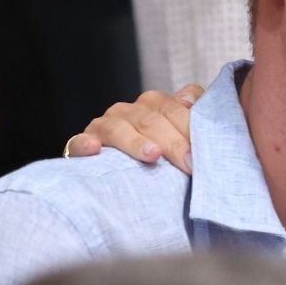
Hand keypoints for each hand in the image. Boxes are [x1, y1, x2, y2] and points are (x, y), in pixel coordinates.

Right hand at [63, 85, 203, 173]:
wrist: (121, 178)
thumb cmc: (163, 158)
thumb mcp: (183, 141)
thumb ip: (196, 122)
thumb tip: (196, 105)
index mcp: (158, 105)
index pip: (177, 106)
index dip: (191, 123)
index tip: (206, 146)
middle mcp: (132, 111)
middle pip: (153, 119)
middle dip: (173, 141)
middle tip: (188, 162)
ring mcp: (106, 126)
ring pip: (119, 127)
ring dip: (136, 141)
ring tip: (152, 155)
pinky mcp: (83, 143)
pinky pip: (80, 141)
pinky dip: (86, 143)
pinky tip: (95, 150)